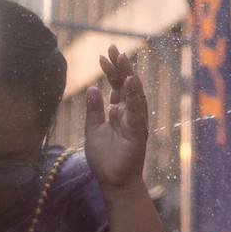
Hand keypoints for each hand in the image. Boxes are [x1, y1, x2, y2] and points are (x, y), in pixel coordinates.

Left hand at [85, 45, 147, 189]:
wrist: (112, 182)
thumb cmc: (105, 159)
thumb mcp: (92, 130)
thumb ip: (94, 110)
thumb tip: (93, 89)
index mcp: (119, 113)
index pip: (116, 87)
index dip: (110, 71)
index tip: (103, 55)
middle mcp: (129, 115)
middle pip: (126, 86)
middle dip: (121, 67)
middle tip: (114, 49)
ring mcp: (135, 123)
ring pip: (135, 96)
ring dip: (130, 77)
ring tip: (123, 60)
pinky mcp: (138, 133)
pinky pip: (138, 112)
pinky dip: (136, 96)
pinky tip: (132, 82)